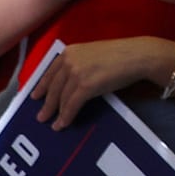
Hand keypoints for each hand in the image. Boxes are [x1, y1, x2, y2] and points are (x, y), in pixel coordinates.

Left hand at [32, 38, 174, 128]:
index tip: (36, 96)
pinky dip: (66, 116)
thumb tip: (71, 82)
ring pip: (61, 98)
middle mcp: (69, 61)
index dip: (42, 86)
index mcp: (70, 51)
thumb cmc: (121, 55)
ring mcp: (76, 73)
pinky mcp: (85, 86)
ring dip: (56, 113)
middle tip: (41, 116)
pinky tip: (63, 124)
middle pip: (53, 87)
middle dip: (47, 104)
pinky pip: (71, 105)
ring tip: (53, 124)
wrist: (137, 56)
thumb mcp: (93, 54)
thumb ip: (80, 64)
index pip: (50, 72)